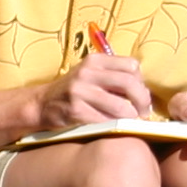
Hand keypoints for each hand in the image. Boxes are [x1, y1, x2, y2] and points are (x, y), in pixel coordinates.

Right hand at [33, 53, 154, 132]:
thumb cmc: (73, 90)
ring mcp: (80, 92)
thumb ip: (114, 76)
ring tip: (130, 121)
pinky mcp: (76, 111)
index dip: (141, 82)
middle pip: (130, 83)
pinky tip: (114, 127)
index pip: (132, 65)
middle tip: (144, 112)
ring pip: (120, 106)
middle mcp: (87, 72)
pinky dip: (115, 126)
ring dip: (130, 117)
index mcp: (95, 60)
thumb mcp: (91, 74)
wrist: (42, 104)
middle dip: (142, 101)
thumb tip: (144, 90)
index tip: (140, 94)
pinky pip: (106, 121)